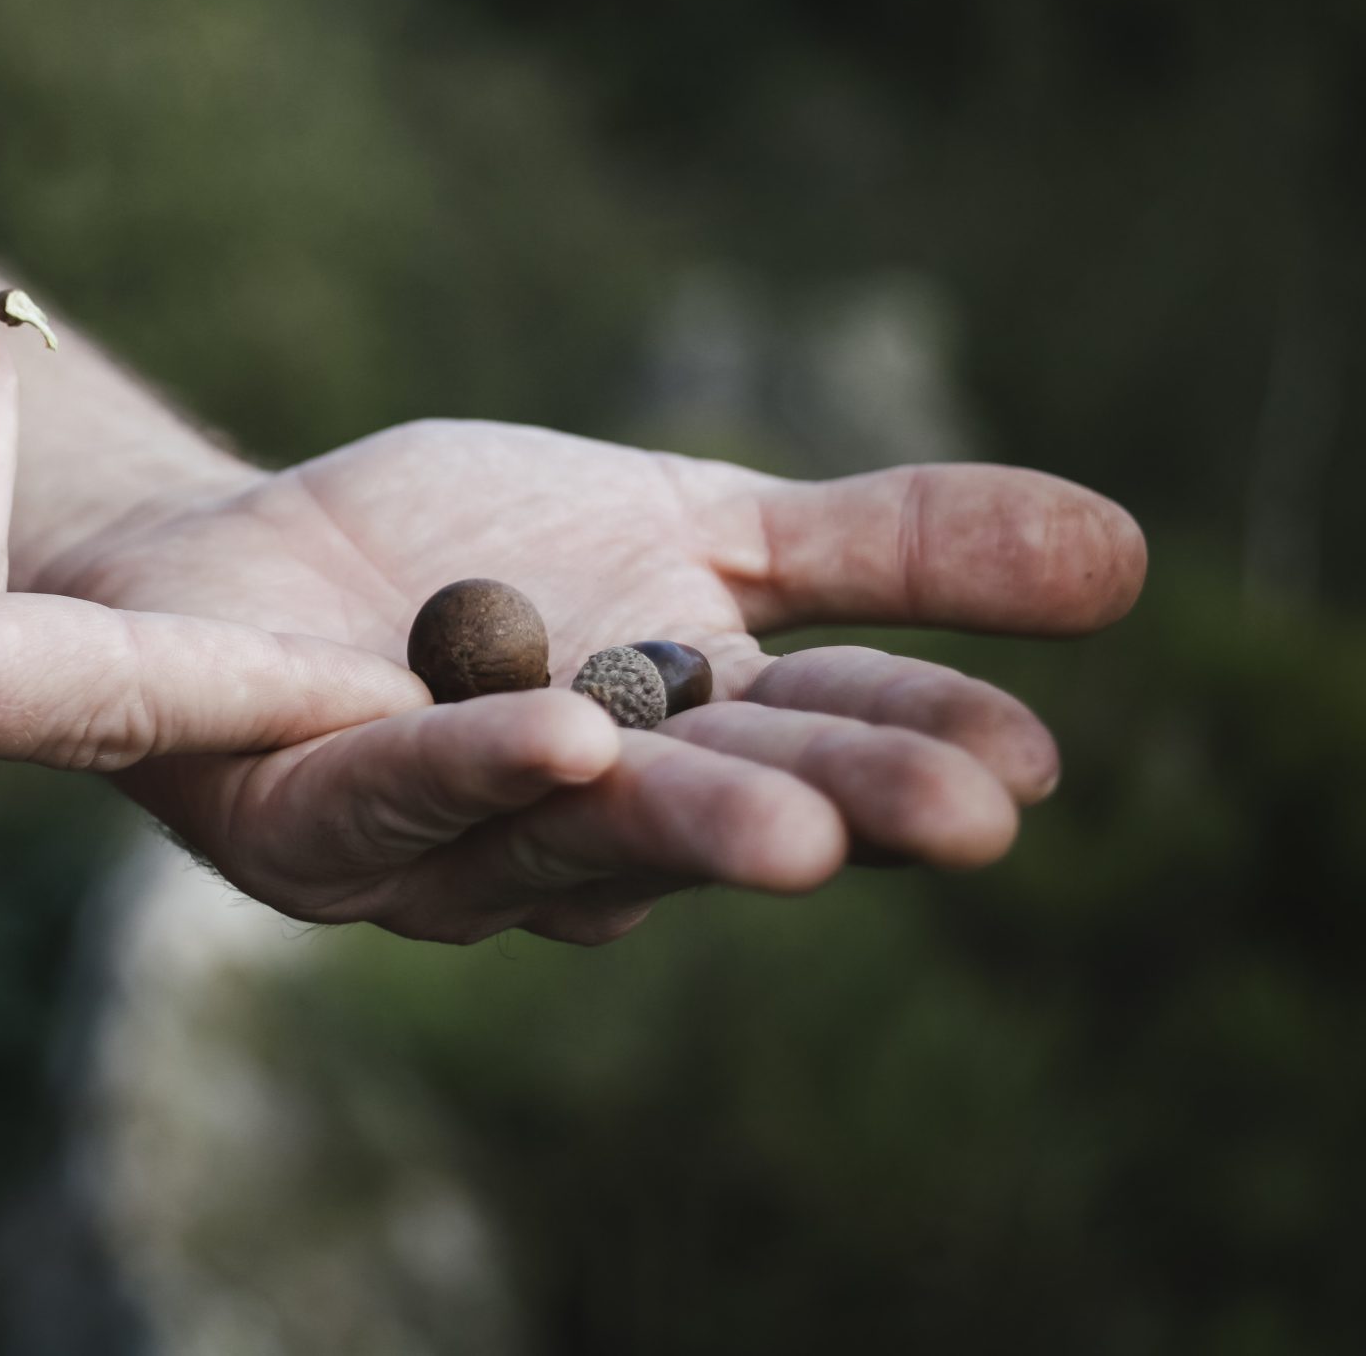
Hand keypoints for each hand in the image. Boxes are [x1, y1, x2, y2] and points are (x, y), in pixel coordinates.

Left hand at [41, 420, 1145, 942]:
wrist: (240, 554)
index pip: (816, 750)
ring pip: (568, 836)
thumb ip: (887, 547)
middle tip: (964, 820)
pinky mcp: (304, 819)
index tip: (1027, 765)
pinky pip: (394, 797)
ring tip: (797, 825)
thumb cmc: (472, 556)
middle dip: (837, 812)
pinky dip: (475, 770)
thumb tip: (1125, 552)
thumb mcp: (699, 526)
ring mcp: (440, 839)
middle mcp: (577, 828)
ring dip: (683, 826)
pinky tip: (564, 734)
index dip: (915, 756)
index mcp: (687, 755)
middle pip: (715, 815)